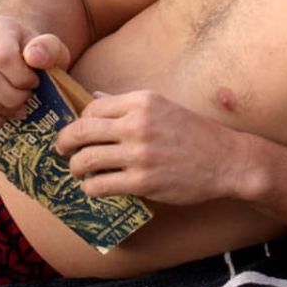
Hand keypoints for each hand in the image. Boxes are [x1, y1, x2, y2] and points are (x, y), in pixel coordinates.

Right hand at [0, 14, 70, 130]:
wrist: (20, 59)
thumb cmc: (38, 56)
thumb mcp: (53, 50)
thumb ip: (50, 49)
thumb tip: (33, 57)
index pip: (2, 57)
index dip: (22, 78)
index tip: (35, 82)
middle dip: (12, 98)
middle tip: (27, 99)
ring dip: (1, 110)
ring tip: (17, 108)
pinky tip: (2, 117)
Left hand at [55, 90, 248, 204]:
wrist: (226, 160)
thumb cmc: (192, 131)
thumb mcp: (159, 105)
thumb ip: (124, 103)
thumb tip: (94, 98)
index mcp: (139, 102)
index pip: (92, 108)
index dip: (79, 120)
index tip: (75, 130)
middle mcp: (136, 125)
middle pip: (82, 130)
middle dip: (64, 141)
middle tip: (59, 149)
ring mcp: (139, 154)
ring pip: (87, 159)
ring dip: (75, 166)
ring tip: (75, 170)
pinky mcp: (143, 182)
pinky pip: (102, 184)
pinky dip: (90, 188)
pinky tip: (91, 188)